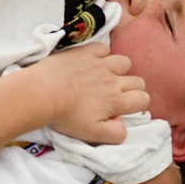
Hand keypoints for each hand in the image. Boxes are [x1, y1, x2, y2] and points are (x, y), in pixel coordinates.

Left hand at [28, 44, 148, 144]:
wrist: (41, 93)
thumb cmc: (65, 117)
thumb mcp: (92, 135)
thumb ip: (115, 133)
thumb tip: (123, 123)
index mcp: (117, 101)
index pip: (143, 99)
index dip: (139, 104)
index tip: (126, 107)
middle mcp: (113, 80)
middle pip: (137, 81)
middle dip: (132, 88)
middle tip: (116, 95)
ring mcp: (100, 63)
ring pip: (124, 62)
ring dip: (120, 70)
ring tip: (106, 77)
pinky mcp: (85, 52)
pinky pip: (104, 48)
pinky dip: (102, 54)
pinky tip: (93, 62)